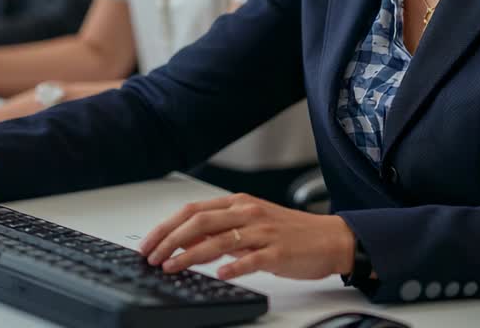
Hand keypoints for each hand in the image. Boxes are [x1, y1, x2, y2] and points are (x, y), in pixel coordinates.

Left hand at [139, 193, 355, 281]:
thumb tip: (186, 240)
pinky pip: (251, 258)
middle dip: (170, 240)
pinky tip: (220, 274)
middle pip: (199, 222)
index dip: (166, 226)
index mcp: (239, 203)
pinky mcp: (278, 251)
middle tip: (153, 257)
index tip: (148, 243)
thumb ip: (222, 228)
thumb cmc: (290, 232)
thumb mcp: (252, 222)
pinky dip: (233, 266)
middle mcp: (248, 213)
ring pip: (219, 240)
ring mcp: (263, 232)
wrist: (331, 238)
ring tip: (172, 267)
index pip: (193, 210)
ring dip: (190, 255)